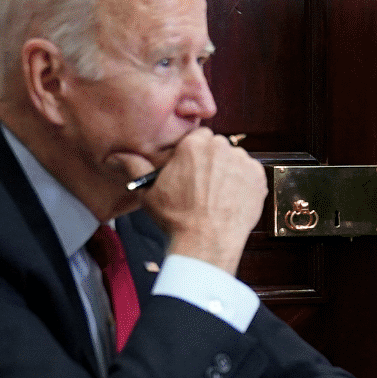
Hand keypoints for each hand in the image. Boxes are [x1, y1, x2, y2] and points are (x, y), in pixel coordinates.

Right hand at [121, 128, 266, 274]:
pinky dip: (244, 184)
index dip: (194, 153)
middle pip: (217, 147)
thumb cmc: (178, 218)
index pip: (198, 136)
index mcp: (194, 145)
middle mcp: (221, 148)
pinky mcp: (259, 177)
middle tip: (203, 184)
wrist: (207, 241)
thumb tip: (117, 156)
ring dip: (229, 172)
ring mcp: (243, 162)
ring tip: (217, 195)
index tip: (191, 167)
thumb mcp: (148, 191)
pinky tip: (231, 199)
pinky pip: (251, 174)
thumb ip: (135, 167)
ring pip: (235, 160)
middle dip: (211, 161)